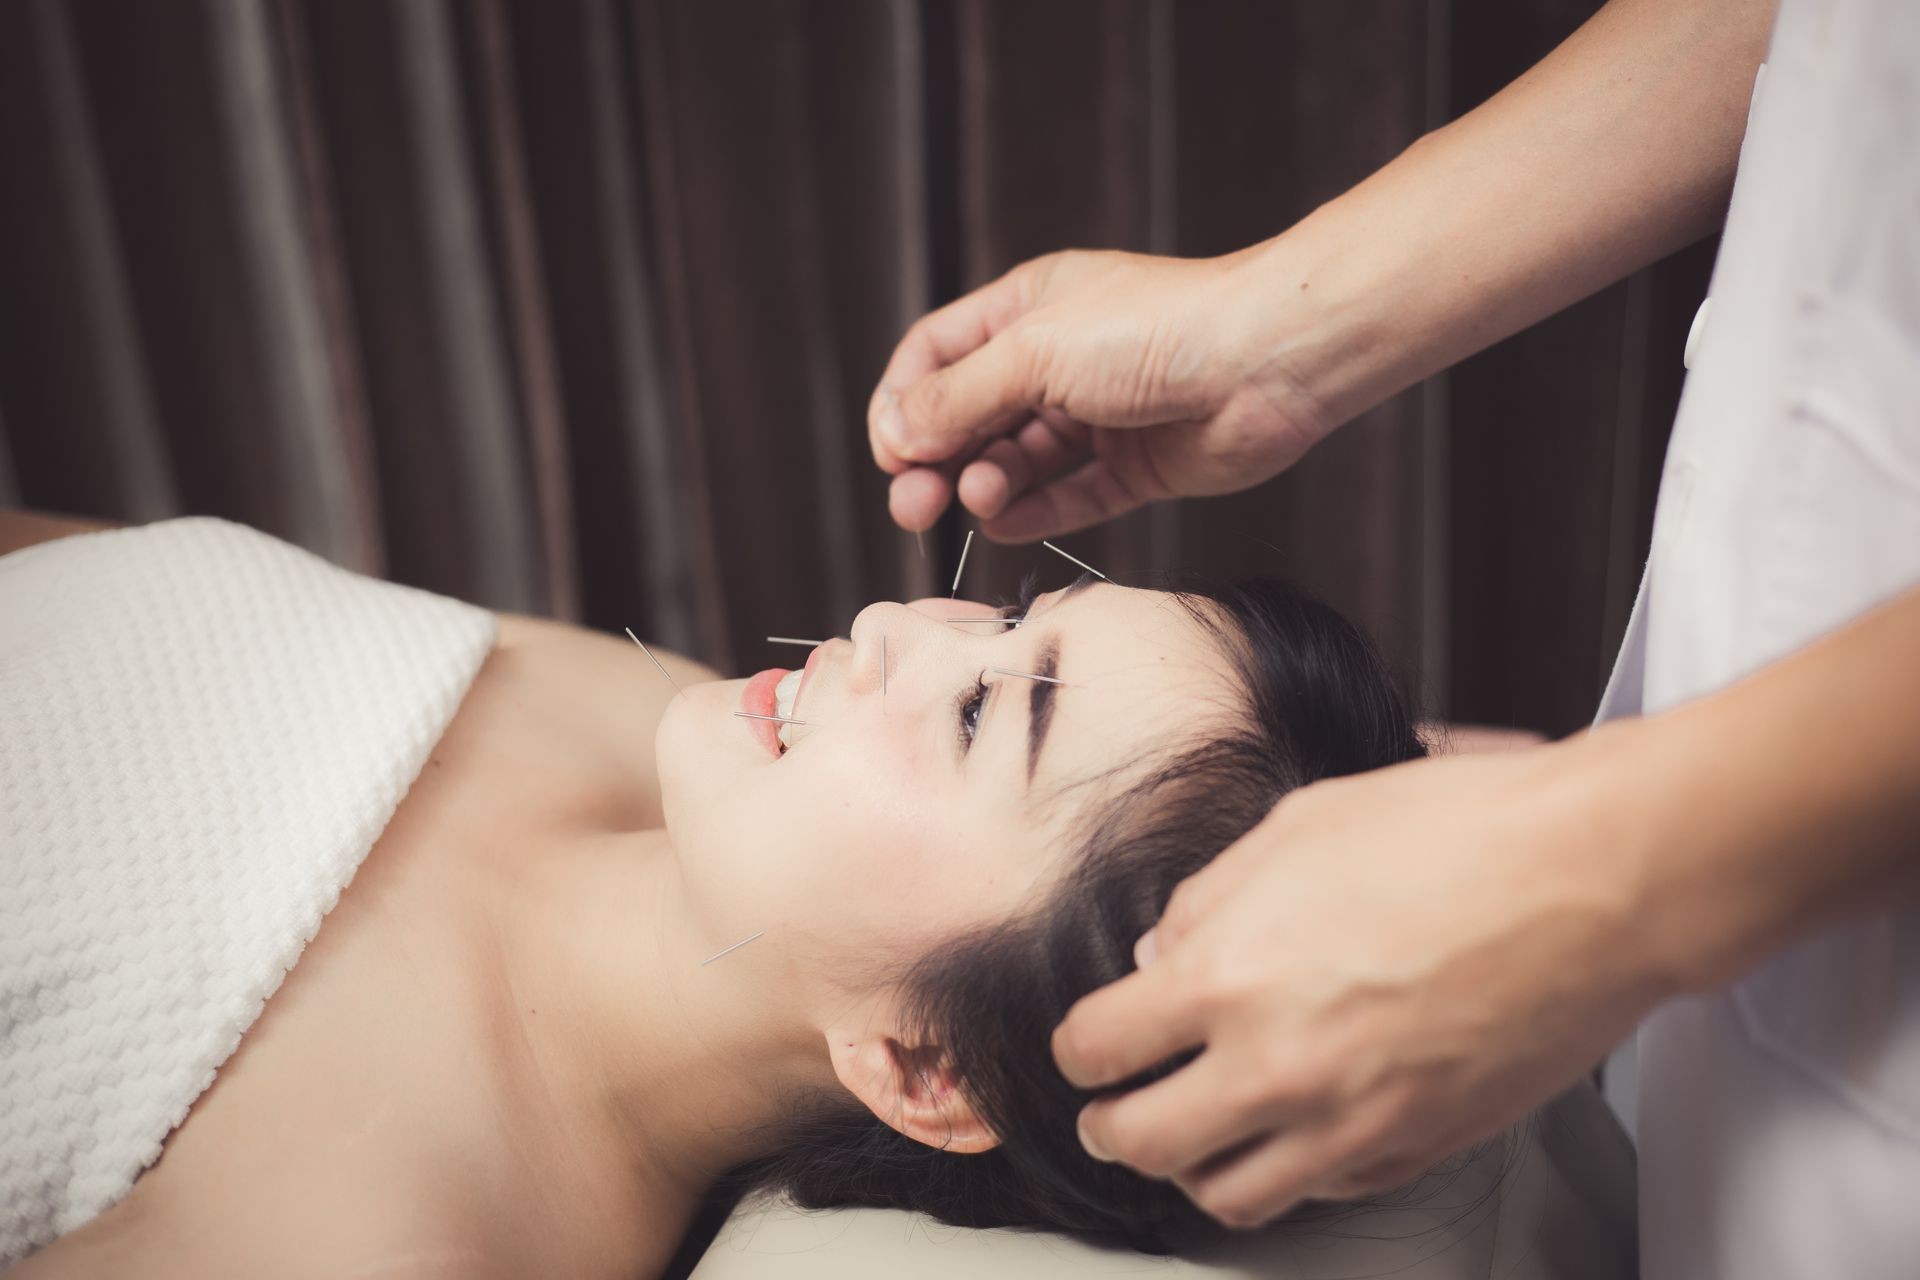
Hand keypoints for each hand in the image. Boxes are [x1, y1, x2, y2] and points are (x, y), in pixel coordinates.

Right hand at [868, 249, 1329, 541]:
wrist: (1268, 361)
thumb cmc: (1160, 329)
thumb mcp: (1036, 351)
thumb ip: (959, 396)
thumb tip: (895, 432)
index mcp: (1028, 308)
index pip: (937, 356)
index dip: (905, 403)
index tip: (891, 451)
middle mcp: (1057, 360)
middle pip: (969, 416)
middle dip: (935, 460)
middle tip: (914, 504)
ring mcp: (1096, 416)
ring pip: (1016, 462)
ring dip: (984, 485)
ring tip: (979, 499)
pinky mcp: (1133, 466)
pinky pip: (1067, 497)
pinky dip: (1033, 512)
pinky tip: (1005, 522)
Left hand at [1050, 736, 1670, 1227]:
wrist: (1594, 880)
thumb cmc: (1459, 833)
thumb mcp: (1297, 827)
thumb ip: (1209, 901)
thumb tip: (1161, 954)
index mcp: (1229, 976)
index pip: (1098, 1047)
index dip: (1079, 1048)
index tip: (1087, 1045)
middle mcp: (1279, 1066)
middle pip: (1142, 1143)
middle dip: (1111, 1124)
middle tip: (1112, 1109)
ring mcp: (1352, 1122)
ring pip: (1229, 1196)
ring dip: (1194, 1167)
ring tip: (1193, 1136)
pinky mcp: (1418, 1147)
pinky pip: (1324, 1192)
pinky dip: (1292, 1170)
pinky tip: (1293, 1130)